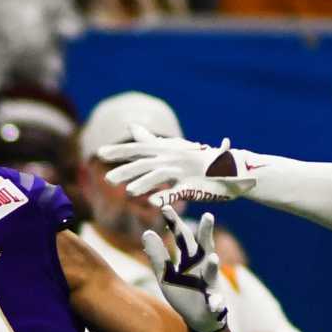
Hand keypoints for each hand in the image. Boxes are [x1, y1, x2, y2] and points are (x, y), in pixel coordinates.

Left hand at [99, 125, 258, 205]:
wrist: (231, 169)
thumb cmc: (199, 161)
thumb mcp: (173, 148)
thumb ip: (150, 140)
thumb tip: (131, 127)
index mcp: (166, 149)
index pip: (138, 149)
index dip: (119, 151)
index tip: (100, 154)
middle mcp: (173, 157)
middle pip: (145, 163)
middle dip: (126, 170)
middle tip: (106, 179)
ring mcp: (184, 171)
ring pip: (161, 176)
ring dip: (145, 183)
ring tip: (129, 192)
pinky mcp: (195, 186)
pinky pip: (179, 192)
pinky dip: (166, 197)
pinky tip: (154, 204)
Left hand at [141, 205, 227, 331]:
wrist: (199, 319)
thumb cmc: (183, 293)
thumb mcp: (166, 275)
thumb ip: (157, 256)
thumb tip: (146, 232)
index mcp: (189, 259)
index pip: (182, 237)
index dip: (174, 223)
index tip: (165, 207)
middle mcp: (203, 267)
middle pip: (203, 247)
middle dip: (206, 233)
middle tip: (208, 216)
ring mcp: (211, 284)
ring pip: (213, 273)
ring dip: (213, 266)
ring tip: (213, 259)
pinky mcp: (215, 303)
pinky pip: (216, 303)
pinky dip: (216, 303)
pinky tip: (216, 304)